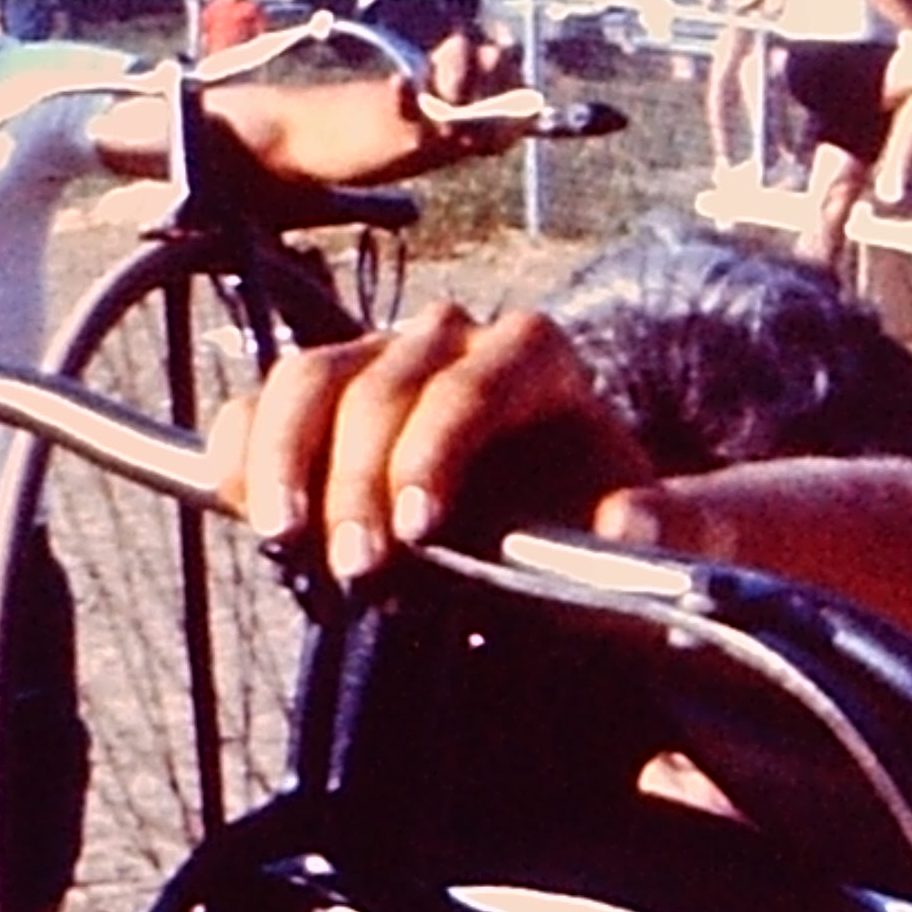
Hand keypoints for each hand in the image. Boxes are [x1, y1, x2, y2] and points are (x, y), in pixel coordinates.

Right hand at [211, 304, 652, 581]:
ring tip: (283, 540)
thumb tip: (628, 522)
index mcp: (536, 356)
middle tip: (355, 570)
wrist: (540, 533)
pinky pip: (255, 402)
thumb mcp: (656, 537)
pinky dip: (237, 452)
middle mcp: (449, 342)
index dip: (436, 450)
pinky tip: (241, 508)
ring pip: (305, 378)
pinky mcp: (314, 399)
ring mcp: (371, 361)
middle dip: (355, 479)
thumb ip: (673, 527)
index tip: (418, 532)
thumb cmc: (594, 532)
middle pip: (380, 383)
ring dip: (281, 460)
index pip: (474, 382)